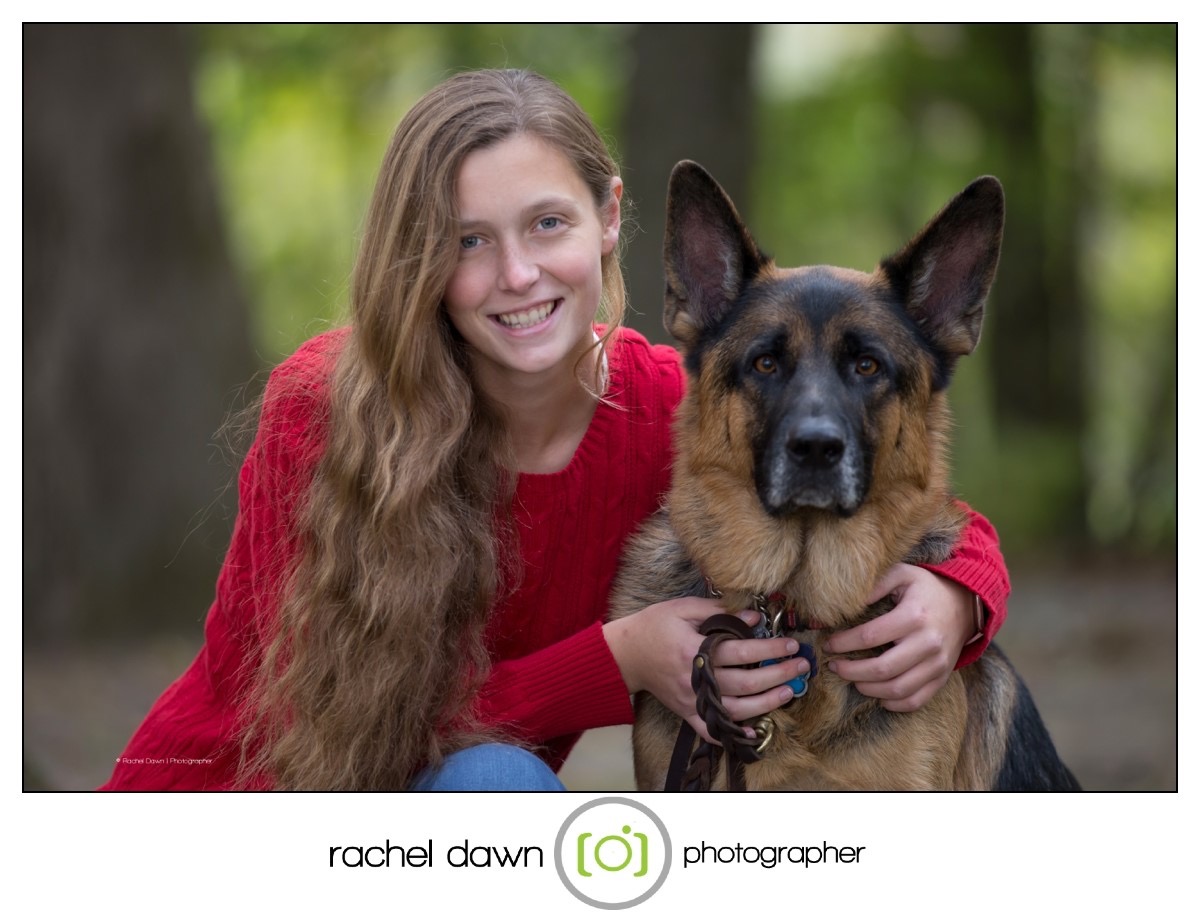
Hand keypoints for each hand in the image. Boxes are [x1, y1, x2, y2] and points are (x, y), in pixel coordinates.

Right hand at [604, 598, 809, 742]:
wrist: (624, 654)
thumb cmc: (654, 626)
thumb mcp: (683, 608)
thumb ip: (718, 611)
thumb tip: (753, 618)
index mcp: (695, 650)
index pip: (741, 651)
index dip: (769, 649)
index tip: (790, 645)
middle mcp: (696, 679)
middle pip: (746, 682)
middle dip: (778, 675)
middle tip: (801, 667)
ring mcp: (692, 700)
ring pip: (737, 708)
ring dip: (767, 702)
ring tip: (790, 692)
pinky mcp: (686, 712)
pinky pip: (712, 730)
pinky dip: (733, 734)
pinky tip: (754, 731)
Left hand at [823, 564, 976, 711]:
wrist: (966, 603)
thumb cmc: (926, 588)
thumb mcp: (902, 574)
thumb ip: (875, 585)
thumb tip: (844, 602)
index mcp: (914, 616)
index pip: (870, 636)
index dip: (844, 643)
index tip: (829, 644)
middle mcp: (928, 643)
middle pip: (882, 668)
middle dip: (851, 671)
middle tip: (834, 666)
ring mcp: (937, 664)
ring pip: (897, 689)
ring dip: (868, 689)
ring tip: (853, 680)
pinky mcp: (942, 677)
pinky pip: (916, 700)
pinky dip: (893, 704)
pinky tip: (878, 695)